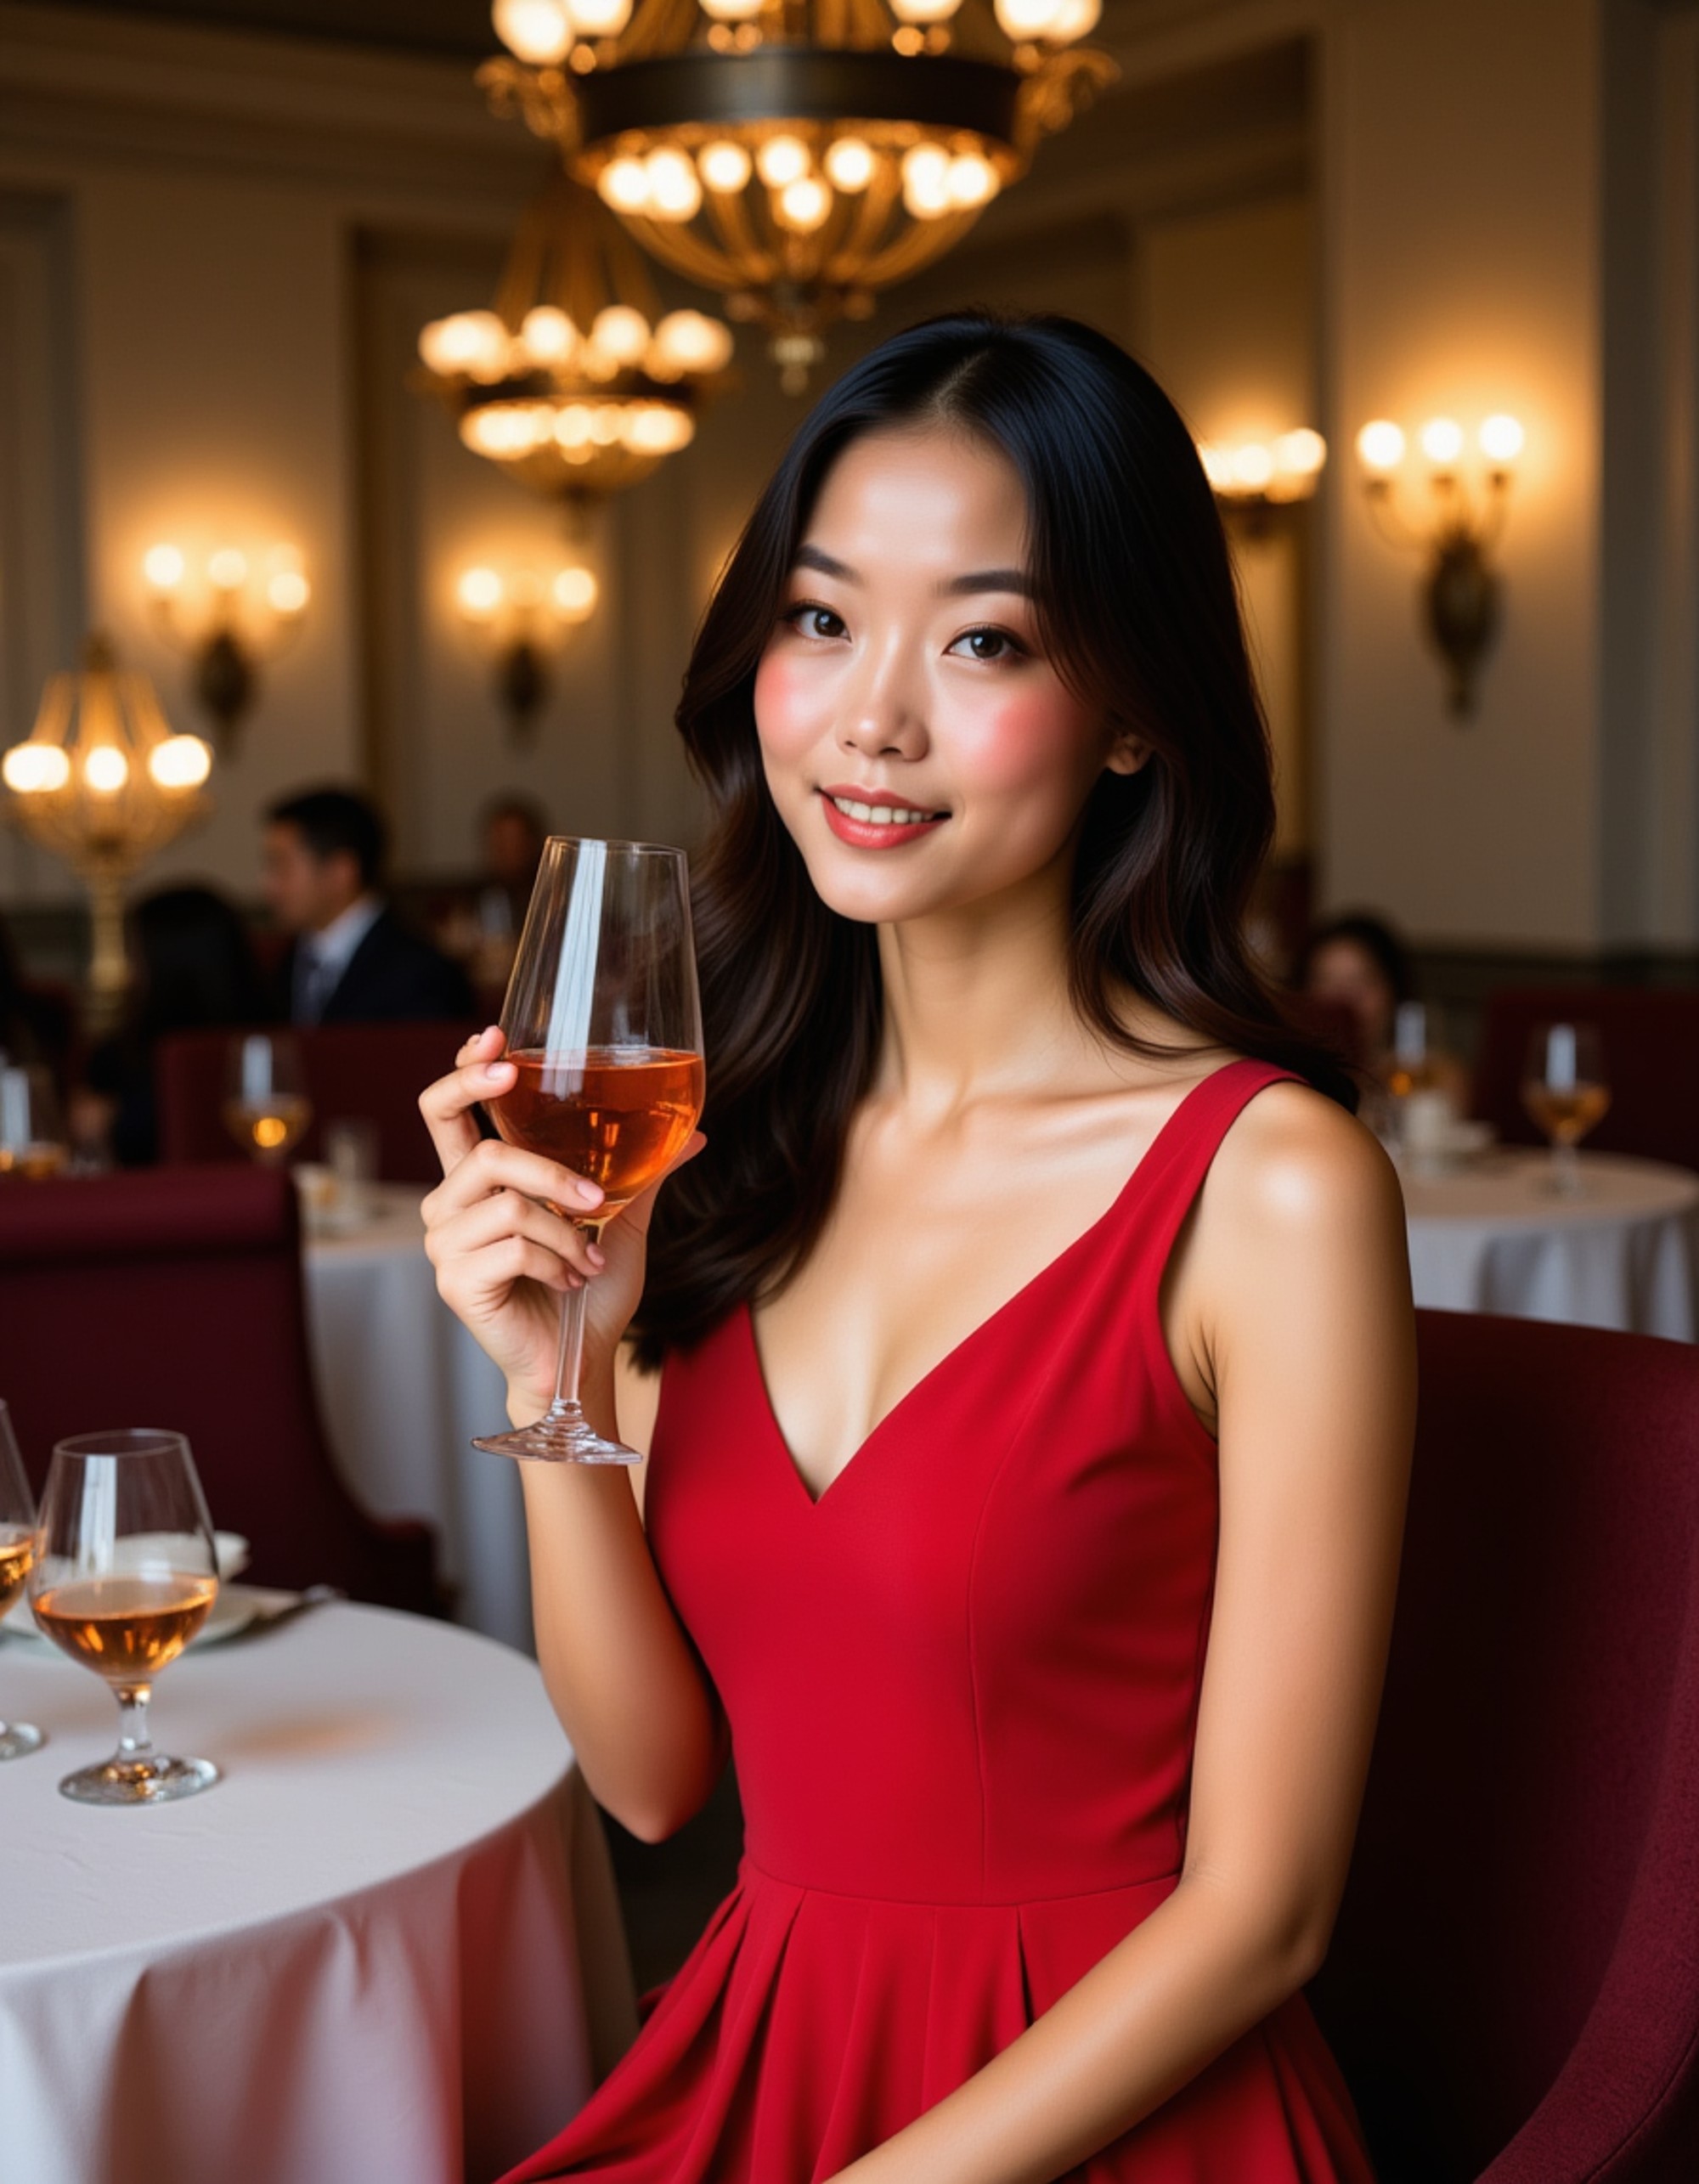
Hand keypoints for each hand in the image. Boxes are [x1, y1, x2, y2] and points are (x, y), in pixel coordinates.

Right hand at [419, 1026, 700, 1416]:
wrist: (579, 1361)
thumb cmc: (589, 1290)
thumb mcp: (622, 1221)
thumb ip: (643, 1172)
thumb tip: (695, 1132)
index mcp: (478, 1181)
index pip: (448, 1111)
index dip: (465, 1072)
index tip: (497, 1040)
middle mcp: (450, 1205)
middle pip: (480, 1149)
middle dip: (545, 1166)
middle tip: (594, 1195)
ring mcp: (446, 1245)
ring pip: (508, 1201)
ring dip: (566, 1229)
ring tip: (590, 1257)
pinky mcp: (456, 1281)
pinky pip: (514, 1246)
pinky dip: (558, 1260)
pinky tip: (571, 1280)